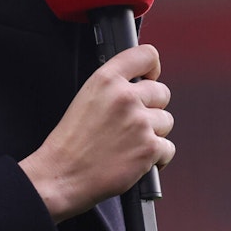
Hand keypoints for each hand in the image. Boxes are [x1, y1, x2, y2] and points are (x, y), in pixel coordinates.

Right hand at [19, 44, 174, 221]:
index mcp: (107, 80)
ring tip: (130, 144)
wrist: (61, 175)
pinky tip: (136, 159)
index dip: (152, 68)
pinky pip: (168, 148)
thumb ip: (114, 87)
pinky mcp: (149, 148)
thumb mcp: (86, 97)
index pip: (147, 55)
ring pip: (166, 121)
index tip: (149, 79)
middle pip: (162, 92)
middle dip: (152, 108)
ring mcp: (140, 122)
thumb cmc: (70, 142)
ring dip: (154, 133)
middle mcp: (126, 97)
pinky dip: (156, 157)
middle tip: (132, 124)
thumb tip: (141, 84)